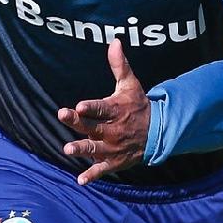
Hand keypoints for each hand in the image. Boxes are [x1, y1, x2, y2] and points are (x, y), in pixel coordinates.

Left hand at [57, 39, 149, 184]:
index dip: (90, 107)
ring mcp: (113, 147)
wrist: (158, 132)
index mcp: (115, 109)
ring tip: (67, 149)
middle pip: (92, 126)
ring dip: (82, 149)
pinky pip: (102, 169)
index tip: (79, 105)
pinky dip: (93, 175)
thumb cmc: (138, 105)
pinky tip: (80, 180)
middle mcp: (113, 129)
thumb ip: (119, 65)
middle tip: (64, 116)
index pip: (100, 107)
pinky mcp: (114, 161)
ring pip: (94, 148)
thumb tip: (114, 41)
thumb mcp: (130, 85)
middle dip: (77, 122)